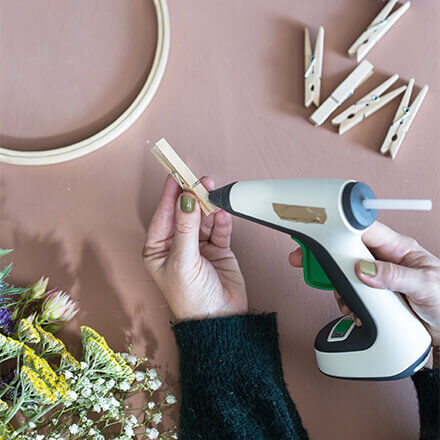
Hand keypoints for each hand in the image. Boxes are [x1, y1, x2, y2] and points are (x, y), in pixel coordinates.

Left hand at [143, 176, 247, 320]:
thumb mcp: (184, 261)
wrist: (220, 320)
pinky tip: (222, 213)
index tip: (176, 176)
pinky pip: (219, 229)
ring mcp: (198, 247)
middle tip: (199, 181)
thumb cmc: (191, 298)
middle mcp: (177, 246)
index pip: (163, 216)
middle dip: (192, 197)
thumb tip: (185, 198)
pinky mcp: (218, 249)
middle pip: (184, 214)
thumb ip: (186, 227)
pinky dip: (221, 220)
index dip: (170, 195)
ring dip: (208, 206)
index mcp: (158, 250)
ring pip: (203, 218)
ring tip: (213, 193)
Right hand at [289, 222, 439, 367]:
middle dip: (324, 255)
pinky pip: (349, 293)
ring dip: (335, 284)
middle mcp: (383, 260)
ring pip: (343, 272)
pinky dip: (344, 301)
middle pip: (346, 249)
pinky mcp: (372, 296)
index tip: (320, 231)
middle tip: (303, 258)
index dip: (340, 228)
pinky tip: (352, 310)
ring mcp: (376, 279)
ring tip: (341, 297)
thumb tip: (363, 269)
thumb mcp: (426, 286)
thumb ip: (395, 275)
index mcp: (398, 248)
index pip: (364, 230)